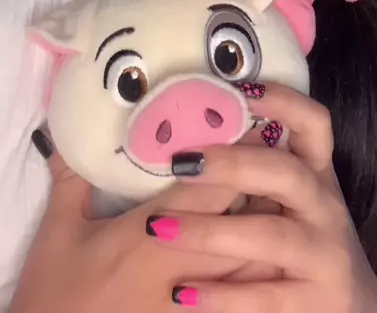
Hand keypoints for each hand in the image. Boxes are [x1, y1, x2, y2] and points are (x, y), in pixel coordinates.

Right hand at [8, 134, 251, 312]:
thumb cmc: (55, 296)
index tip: (251, 125)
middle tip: (273, 160)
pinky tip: (261, 258)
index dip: (237, 156)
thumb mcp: (58, 235)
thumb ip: (71, 180)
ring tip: (277, 203)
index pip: (211, 190)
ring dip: (267, 231)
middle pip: (245, 224)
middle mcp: (180, 270)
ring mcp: (192, 307)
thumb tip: (68, 135)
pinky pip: (243, 302)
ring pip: (254, 266)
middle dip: (264, 191)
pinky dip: (256, 278)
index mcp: (147, 236)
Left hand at [146, 83, 376, 311]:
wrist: (354, 308)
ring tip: (160, 227)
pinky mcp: (314, 304)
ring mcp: (323, 256)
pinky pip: (265, 299)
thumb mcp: (289, 199)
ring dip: (212, 231)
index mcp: (316, 173)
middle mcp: (325, 208)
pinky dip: (222, 296)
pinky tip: (182, 292)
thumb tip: (192, 126)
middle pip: (288, 174)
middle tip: (181, 161)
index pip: (313, 123)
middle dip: (235, 163)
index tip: (237, 88)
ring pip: (271, 237)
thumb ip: (256, 167)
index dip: (281, 100)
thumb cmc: (303, 239)